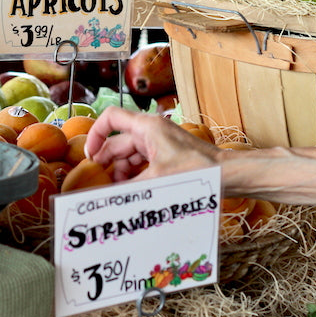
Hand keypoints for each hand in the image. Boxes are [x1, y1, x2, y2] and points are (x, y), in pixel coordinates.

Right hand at [84, 106, 218, 181]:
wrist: (226, 175)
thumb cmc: (196, 171)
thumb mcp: (156, 180)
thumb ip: (127, 187)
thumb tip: (104, 198)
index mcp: (147, 127)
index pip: (111, 118)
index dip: (96, 134)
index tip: (89, 156)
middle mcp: (152, 131)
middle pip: (118, 142)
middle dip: (108, 163)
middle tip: (99, 184)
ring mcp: (160, 143)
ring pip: (130, 155)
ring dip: (122, 173)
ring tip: (118, 193)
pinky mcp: (167, 155)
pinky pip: (143, 163)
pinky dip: (135, 176)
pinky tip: (133, 192)